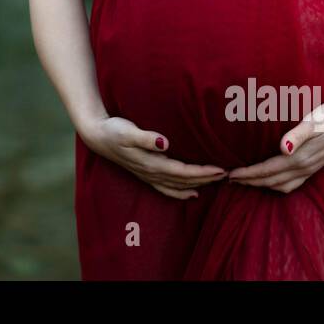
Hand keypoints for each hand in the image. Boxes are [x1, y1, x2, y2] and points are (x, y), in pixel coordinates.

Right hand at [80, 116, 226, 199]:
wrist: (96, 135)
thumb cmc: (113, 129)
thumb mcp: (128, 131)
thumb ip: (145, 138)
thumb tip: (163, 143)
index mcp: (151, 163)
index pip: (183, 172)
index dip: (203, 172)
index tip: (221, 170)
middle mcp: (151, 173)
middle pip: (184, 181)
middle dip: (206, 179)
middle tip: (228, 175)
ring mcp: (148, 175)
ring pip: (178, 186)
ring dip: (197, 185)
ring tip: (216, 183)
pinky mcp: (144, 173)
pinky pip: (166, 189)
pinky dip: (181, 193)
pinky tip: (191, 194)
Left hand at [226, 99, 323, 193]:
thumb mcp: (314, 120)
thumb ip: (298, 134)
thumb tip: (283, 149)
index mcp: (300, 158)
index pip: (267, 170)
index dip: (248, 174)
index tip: (229, 174)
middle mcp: (304, 168)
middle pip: (270, 181)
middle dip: (249, 181)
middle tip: (229, 180)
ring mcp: (310, 170)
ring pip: (280, 185)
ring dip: (261, 185)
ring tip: (244, 181)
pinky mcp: (314, 167)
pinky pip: (291, 184)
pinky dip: (275, 185)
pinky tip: (269, 180)